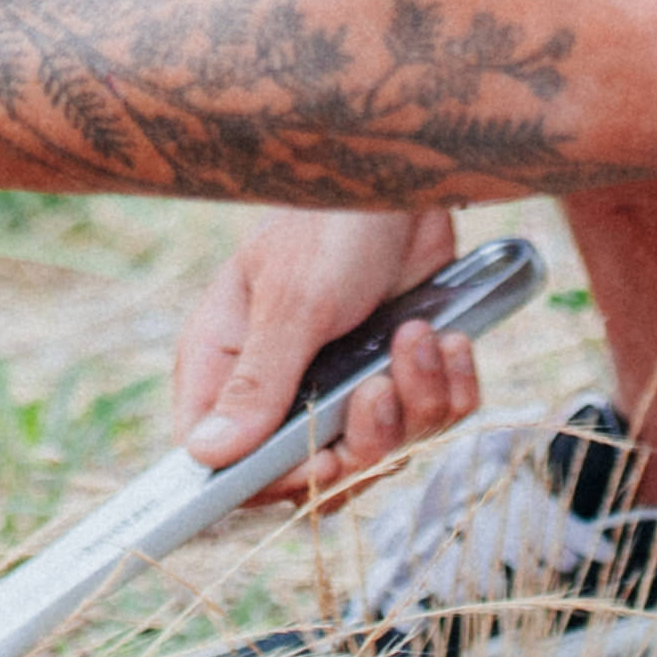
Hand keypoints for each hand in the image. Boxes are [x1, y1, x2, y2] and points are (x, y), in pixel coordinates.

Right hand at [174, 206, 477, 490]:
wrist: (409, 178)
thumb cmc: (331, 224)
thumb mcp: (292, 302)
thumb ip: (258, 382)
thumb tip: (206, 456)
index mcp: (229, 362)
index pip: (224, 459)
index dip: (272, 478)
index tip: (322, 459)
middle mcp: (284, 382)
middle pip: (314, 470)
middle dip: (363, 440)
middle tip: (381, 389)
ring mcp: (347, 381)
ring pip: (382, 450)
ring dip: (414, 401)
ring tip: (419, 337)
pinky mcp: (403, 372)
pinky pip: (433, 420)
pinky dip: (450, 388)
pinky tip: (449, 339)